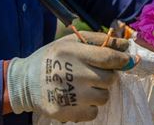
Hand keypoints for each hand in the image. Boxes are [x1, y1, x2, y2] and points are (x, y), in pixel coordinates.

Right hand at [7, 32, 129, 121]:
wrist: (26, 81)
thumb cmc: (54, 57)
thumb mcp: (72, 41)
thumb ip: (100, 40)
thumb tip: (127, 45)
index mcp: (72, 52)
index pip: (108, 58)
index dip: (123, 60)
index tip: (127, 61)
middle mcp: (71, 73)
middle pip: (109, 79)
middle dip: (107, 76)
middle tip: (94, 73)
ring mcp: (68, 95)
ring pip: (104, 97)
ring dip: (99, 91)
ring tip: (84, 86)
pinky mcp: (65, 112)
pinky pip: (94, 112)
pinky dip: (90, 106)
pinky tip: (78, 98)